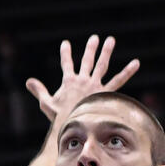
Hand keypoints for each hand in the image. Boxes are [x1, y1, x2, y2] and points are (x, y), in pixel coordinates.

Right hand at [25, 35, 139, 123]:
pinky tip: (136, 63)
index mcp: (69, 82)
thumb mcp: (47, 104)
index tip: (65, 43)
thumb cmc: (60, 118)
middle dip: (90, 48)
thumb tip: (28, 81)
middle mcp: (83, 80)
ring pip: (102, 65)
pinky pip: (119, 81)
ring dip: (106, 52)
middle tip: (94, 38)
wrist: (74, 126)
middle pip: (87, 60)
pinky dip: (128, 71)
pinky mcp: (105, 92)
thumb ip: (39, 91)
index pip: (66, 64)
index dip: (65, 53)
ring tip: (110, 40)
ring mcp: (95, 85)